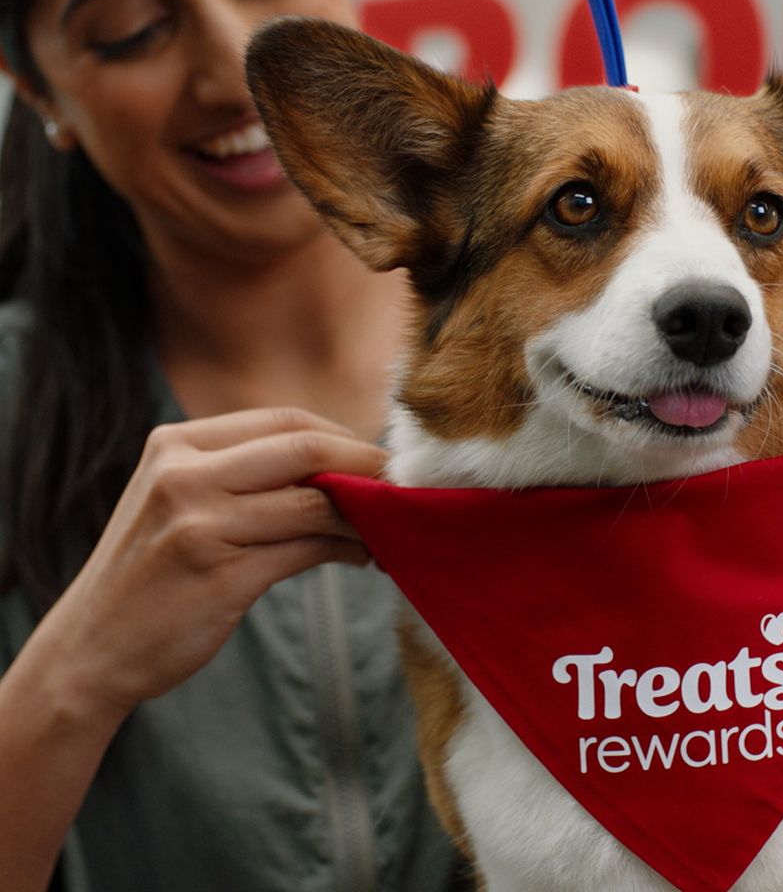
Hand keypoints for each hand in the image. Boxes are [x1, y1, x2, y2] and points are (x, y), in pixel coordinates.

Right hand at [0, 406, 383, 890]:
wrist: (89, 650)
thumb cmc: (153, 572)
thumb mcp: (181, 501)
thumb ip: (249, 475)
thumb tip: (346, 467)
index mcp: (176, 444)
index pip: (284, 420)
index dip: (344, 437)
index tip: (381, 458)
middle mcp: (184, 474)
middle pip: (305, 446)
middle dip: (367, 463)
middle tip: (406, 485)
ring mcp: (200, 523)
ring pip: (314, 501)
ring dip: (365, 514)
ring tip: (388, 528)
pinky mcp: (221, 574)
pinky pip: (308, 548)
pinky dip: (348, 548)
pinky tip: (365, 556)